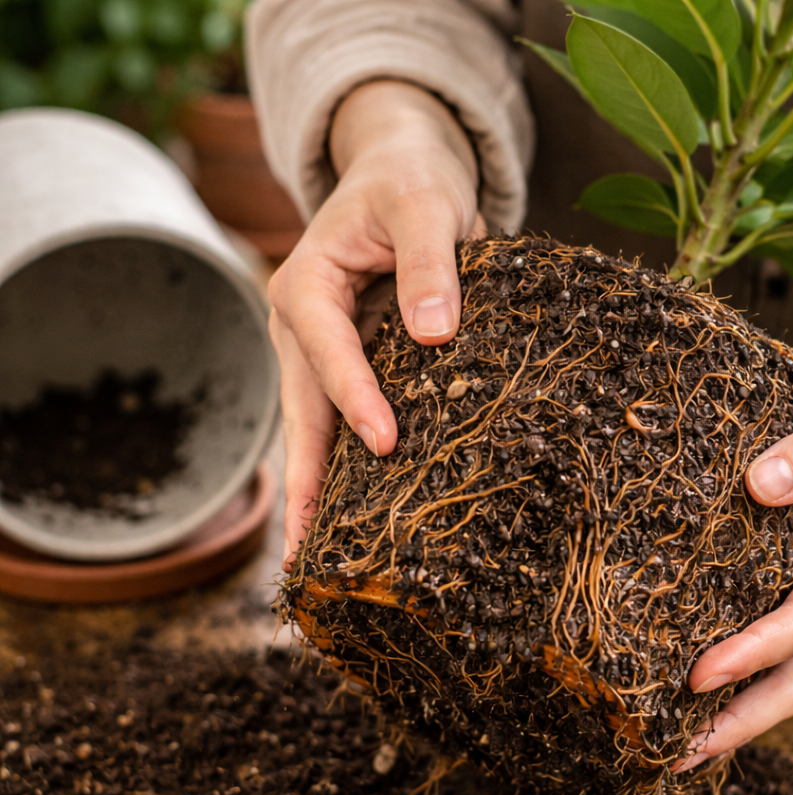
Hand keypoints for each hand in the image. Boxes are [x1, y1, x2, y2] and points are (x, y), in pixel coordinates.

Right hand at [267, 80, 484, 567]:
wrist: (397, 174)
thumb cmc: (410, 184)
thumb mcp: (425, 203)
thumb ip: (430, 262)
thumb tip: (433, 334)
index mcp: (308, 284)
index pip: (328, 349)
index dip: (354, 397)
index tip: (386, 444)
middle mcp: (299, 326)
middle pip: (302, 412)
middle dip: (305, 483)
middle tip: (304, 556)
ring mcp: (315, 353)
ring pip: (311, 430)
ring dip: (313, 493)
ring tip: (309, 562)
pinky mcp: (341, 368)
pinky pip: (335, 424)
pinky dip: (338, 472)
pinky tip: (344, 520)